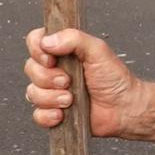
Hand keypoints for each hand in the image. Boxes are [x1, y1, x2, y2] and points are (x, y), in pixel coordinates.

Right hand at [23, 27, 141, 137]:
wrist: (124, 108)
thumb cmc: (115, 79)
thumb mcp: (98, 50)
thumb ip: (74, 38)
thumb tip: (47, 41)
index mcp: (63, 52)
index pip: (35, 42)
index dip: (37, 50)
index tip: (51, 59)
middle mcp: (54, 70)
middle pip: (30, 69)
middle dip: (49, 78)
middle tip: (69, 81)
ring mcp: (52, 92)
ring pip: (32, 92)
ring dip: (52, 97)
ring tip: (71, 99)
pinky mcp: (53, 112)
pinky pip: (37, 115)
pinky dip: (48, 115)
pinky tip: (63, 114)